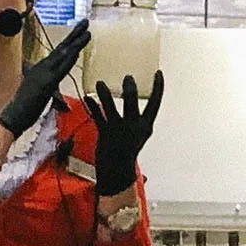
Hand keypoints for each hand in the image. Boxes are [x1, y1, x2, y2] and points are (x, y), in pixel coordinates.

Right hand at [0, 18, 90, 139]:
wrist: (13, 116)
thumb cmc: (22, 107)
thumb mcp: (35, 92)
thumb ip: (42, 85)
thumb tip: (43, 83)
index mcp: (41, 69)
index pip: (58, 53)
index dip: (69, 42)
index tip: (79, 32)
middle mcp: (42, 67)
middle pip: (62, 48)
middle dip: (75, 34)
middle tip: (85, 21)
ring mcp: (44, 73)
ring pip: (63, 54)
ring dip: (76, 41)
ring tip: (86, 29)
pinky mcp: (47, 82)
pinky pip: (61, 67)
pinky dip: (69, 57)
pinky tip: (77, 49)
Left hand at [90, 71, 164, 195]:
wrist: (117, 172)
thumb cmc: (128, 150)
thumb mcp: (139, 135)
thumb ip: (138, 119)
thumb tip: (135, 100)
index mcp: (146, 126)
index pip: (155, 103)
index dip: (158, 87)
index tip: (158, 73)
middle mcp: (134, 126)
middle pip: (132, 100)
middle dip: (129, 87)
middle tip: (127, 77)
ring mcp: (119, 129)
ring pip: (111, 106)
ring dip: (105, 93)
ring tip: (100, 83)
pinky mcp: (105, 133)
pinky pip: (98, 116)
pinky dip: (92, 106)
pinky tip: (87, 97)